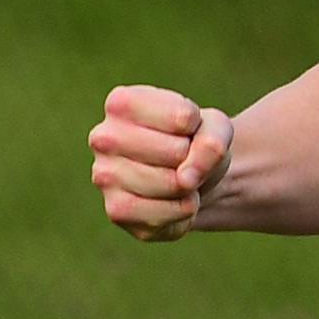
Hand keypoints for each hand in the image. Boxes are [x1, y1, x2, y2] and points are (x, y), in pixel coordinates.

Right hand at [89, 84, 230, 241]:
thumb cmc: (195, 141)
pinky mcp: (115, 210)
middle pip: (175, 152)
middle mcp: (103, 137)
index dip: (198, 127)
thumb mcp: (215, 128)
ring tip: (178, 179)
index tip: (185, 129)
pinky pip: (163, 215)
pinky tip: (171, 201)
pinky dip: (181, 212)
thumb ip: (212, 141)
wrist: (188, 177)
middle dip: (192, 159)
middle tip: (181, 158)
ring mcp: (104, 176)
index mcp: (122, 103)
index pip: (183, 117)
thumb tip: (185, 180)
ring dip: (189, 187)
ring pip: (171, 184)